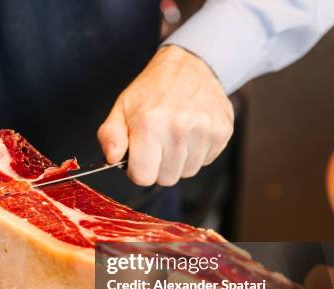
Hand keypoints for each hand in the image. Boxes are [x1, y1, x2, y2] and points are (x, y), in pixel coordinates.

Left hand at [98, 45, 233, 185]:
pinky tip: (191, 132)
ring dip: (179, 160)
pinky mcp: (223, 131)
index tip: (140, 156)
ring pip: (187, 172)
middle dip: (158, 166)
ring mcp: (204, 130)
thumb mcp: (121, 109)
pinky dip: (197, 152)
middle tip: (158, 142)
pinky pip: (205, 161)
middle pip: (166, 179)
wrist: (189, 65)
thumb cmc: (152, 90)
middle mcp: (179, 128)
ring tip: (174, 134)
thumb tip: (112, 157)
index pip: (143, 178)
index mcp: (149, 124)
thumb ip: (110, 137)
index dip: (138, 170)